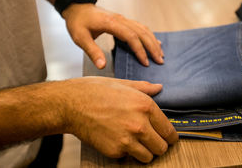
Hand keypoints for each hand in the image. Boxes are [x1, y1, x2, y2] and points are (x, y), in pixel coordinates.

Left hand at [62, 4, 163, 68]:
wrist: (77, 7)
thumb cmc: (77, 22)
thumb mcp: (80, 38)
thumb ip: (92, 51)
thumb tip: (102, 66)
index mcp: (110, 23)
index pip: (130, 36)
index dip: (139, 50)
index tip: (145, 62)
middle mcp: (120, 19)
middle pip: (141, 32)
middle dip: (152, 47)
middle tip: (160, 60)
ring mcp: (123, 19)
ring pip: (143, 29)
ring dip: (153, 41)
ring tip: (160, 54)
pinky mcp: (124, 20)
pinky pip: (140, 27)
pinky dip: (149, 35)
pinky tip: (155, 42)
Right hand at [62, 77, 177, 162]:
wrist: (71, 104)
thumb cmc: (95, 91)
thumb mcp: (123, 84)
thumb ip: (144, 88)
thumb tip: (159, 88)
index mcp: (145, 106)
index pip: (169, 130)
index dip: (170, 136)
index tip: (168, 138)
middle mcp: (140, 124)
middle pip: (162, 147)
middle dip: (158, 145)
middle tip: (152, 141)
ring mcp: (127, 140)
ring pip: (148, 157)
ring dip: (145, 152)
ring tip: (137, 143)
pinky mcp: (115, 151)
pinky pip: (129, 158)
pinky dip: (127, 153)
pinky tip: (120, 141)